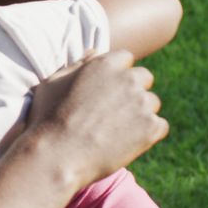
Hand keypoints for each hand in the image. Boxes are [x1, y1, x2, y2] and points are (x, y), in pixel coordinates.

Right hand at [24, 50, 167, 190]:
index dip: (118, 74)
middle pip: (144, 78)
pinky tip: (126, 143)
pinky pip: (160, 126)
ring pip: (152, 103)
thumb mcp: (53, 82)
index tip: (108, 90)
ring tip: (117, 131)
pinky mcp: (151, 128)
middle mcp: (128, 79)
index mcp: (106, 63)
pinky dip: (148, 135)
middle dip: (133, 91)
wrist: (58, 155)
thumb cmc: (48, 118)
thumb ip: (77, 65)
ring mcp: (142, 103)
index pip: (125, 58)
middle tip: (114, 112)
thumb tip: (94, 52)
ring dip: (140, 114)